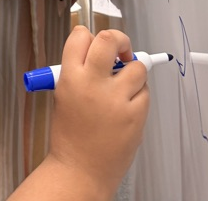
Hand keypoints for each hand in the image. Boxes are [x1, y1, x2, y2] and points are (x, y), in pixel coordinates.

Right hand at [50, 27, 148, 197]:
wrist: (81, 170)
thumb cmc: (71, 137)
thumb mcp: (63, 95)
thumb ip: (78, 71)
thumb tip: (98, 52)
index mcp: (70, 77)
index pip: (81, 36)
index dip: (89, 36)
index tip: (96, 41)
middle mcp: (93, 83)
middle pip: (110, 39)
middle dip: (119, 39)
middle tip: (121, 49)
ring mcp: (115, 99)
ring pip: (137, 67)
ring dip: (133, 72)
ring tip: (123, 86)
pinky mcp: (134, 115)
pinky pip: (145, 92)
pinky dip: (139, 95)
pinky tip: (127, 107)